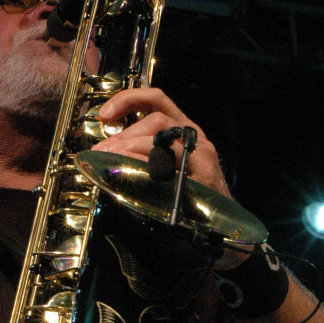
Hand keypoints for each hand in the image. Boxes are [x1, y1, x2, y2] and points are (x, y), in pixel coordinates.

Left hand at [94, 87, 232, 198]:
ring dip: (130, 149)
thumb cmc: (191, 195)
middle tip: (102, 151)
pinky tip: (130, 174)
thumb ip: (145, 153)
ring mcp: (201, 157)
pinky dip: (145, 167)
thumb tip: (109, 151)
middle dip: (124, 135)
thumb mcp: (168, 166)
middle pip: (156, 120)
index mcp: (184, 130)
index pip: (157, 100)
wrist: (221, 223)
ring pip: (162, 139)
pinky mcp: (202, 178)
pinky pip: (170, 166)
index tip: (105, 115)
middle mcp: (195, 138)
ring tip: (111, 161)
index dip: (129, 99)